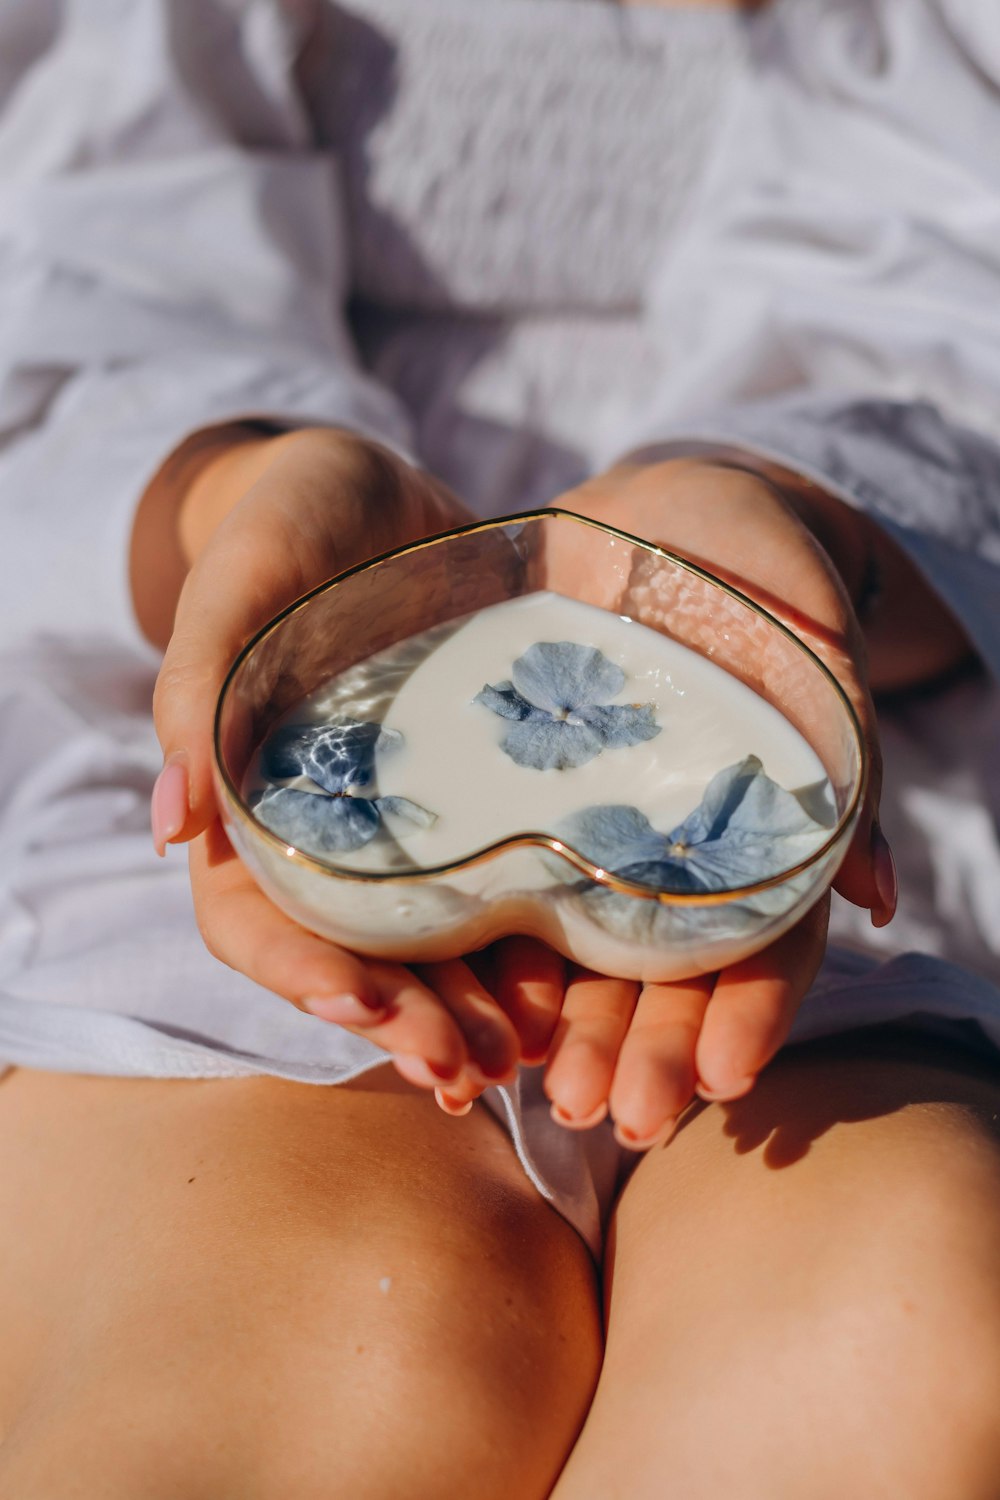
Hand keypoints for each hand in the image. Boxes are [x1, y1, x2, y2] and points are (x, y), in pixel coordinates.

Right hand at [144, 426, 540, 1088]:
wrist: (377, 493)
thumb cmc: (285, 529)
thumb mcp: (238, 587)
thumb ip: (196, 691)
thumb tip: (165, 828)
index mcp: (252, 813)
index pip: (257, 924)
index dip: (302, 977)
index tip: (363, 1009)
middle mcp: (330, 842)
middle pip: (354, 962)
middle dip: (404, 1024)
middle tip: (468, 1072)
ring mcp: (409, 832)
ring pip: (432, 950)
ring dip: (471, 1013)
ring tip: (528, 1058)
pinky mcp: (480, 808)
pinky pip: (503, 892)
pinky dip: (532, 947)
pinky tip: (577, 983)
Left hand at [435, 457, 895, 1134]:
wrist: (666, 513)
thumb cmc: (759, 572)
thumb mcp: (813, 646)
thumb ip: (841, 759)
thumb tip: (870, 898)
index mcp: (746, 839)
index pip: (757, 947)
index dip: (746, 1016)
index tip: (727, 1081)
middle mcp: (665, 855)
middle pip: (663, 977)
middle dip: (649, 1054)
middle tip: (621, 1117)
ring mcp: (589, 835)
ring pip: (583, 956)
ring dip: (572, 1035)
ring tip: (549, 1096)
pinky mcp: (514, 803)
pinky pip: (499, 889)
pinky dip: (492, 959)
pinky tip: (473, 1014)